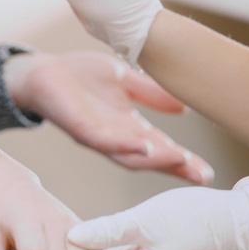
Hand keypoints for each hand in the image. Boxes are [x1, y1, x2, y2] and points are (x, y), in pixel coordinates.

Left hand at [4, 50, 213, 183]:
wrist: (41, 72)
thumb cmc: (80, 75)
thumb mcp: (123, 77)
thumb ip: (150, 92)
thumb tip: (184, 106)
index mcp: (128, 127)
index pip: (161, 146)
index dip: (183, 160)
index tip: (207, 172)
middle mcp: (116, 138)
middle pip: (150, 158)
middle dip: (176, 167)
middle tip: (202, 177)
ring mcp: (99, 136)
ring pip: (130, 154)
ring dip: (155, 159)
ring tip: (181, 160)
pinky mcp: (81, 128)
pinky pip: (105, 141)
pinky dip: (125, 145)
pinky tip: (144, 147)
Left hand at [67, 177, 248, 249]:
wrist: (238, 221)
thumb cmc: (197, 219)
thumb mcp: (147, 219)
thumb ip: (108, 230)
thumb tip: (72, 237)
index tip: (74, 231)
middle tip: (76, 224)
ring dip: (98, 246)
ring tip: (90, 224)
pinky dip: (112, 244)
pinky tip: (107, 227)